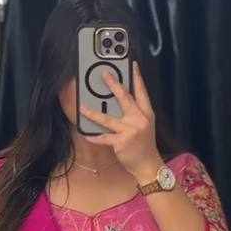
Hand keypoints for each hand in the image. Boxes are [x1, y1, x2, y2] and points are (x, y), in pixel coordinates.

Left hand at [79, 62, 160, 183]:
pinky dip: (94, 137)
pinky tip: (86, 134)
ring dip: (93, 113)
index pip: (141, 92)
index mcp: (146, 113)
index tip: (132, 64)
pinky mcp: (121, 142)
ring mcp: (130, 130)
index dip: (137, 77)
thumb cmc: (144, 145)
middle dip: (114, 85)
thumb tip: (122, 101)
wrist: (148, 165)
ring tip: (82, 108)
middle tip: (105, 75)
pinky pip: (104, 138)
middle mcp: (139, 119)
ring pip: (108, 119)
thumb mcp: (145, 126)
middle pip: (125, 98)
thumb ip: (136, 113)